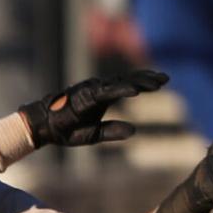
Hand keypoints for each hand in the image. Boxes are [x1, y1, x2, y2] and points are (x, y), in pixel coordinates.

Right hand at [20, 70, 168, 146]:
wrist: (45, 127)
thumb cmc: (67, 130)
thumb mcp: (94, 135)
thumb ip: (113, 131)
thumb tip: (135, 131)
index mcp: (101, 96)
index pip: (126, 85)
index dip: (144, 82)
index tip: (162, 82)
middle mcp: (98, 89)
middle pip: (127, 80)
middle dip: (147, 78)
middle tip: (166, 78)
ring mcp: (92, 90)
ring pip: (120, 83)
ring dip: (139, 82)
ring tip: (157, 84)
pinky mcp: (86, 95)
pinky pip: (107, 91)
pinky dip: (122, 90)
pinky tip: (136, 91)